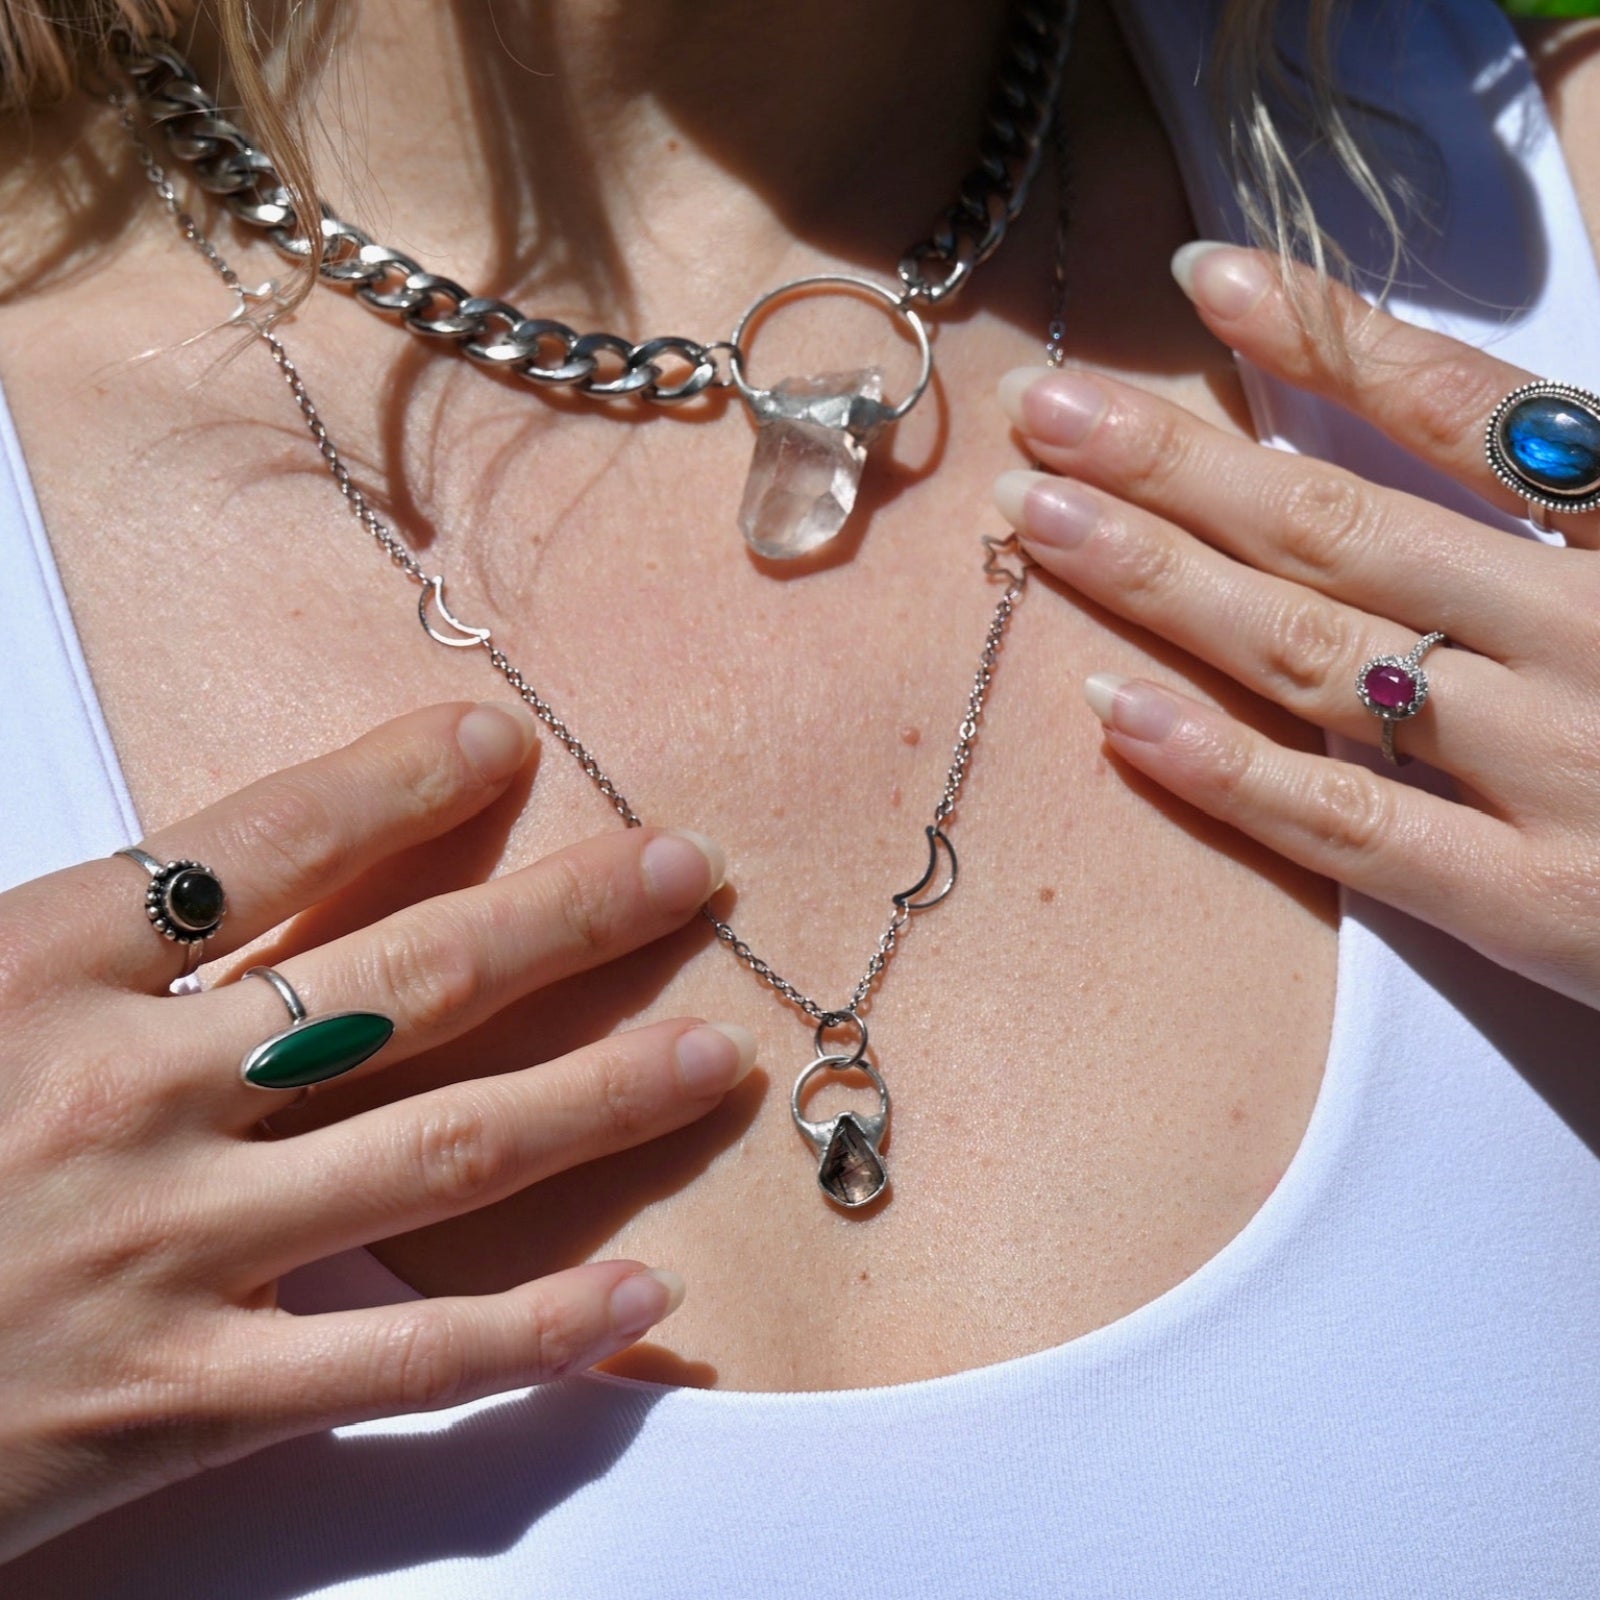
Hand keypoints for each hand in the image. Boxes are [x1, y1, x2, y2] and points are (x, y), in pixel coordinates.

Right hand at [0, 702, 748, 1560]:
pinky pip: (396, 1361)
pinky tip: (642, 1295)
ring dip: (595, 1099)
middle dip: (560, 920)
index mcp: (34, 973)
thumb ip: (80, 934)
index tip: (499, 742)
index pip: (254, 845)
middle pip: (396, 983)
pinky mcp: (181, 1405)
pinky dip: (531, 1332)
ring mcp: (165, 1255)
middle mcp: (125, 1099)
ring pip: (435, 1156)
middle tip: (685, 873)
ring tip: (709, 1055)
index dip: (388, 783)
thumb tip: (207, 877)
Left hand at [994, 243, 1599, 1009]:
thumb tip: (1405, 416)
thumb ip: (1578, 502)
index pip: (1474, 410)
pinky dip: (1224, 764)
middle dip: (1182, 462)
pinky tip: (1112, 706)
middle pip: (1350, 528)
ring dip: (1165, 579)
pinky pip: (1350, 826)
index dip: (1329, 338)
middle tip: (1049, 411)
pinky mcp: (1540, 907)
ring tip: (1040, 519)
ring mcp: (1569, 771)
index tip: (1201, 282)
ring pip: (1324, 653)